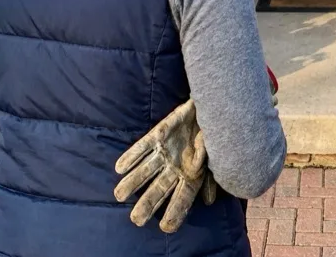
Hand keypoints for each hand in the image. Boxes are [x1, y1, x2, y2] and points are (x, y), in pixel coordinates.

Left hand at [113, 99, 213, 232]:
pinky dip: (131, 157)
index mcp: (190, 175)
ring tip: (119, 195)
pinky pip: (142, 148)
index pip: (182, 198)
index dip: (175, 211)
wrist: (209, 108)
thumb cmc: (214, 135)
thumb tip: (208, 200)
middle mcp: (174, 167)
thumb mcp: (216, 155)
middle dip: (148, 204)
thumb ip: (209, 175)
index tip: (166, 227)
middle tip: (136, 219)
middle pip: (159, 189)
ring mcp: (164, 153)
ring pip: (145, 171)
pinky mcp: (157, 136)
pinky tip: (120, 168)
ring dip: (133, 183)